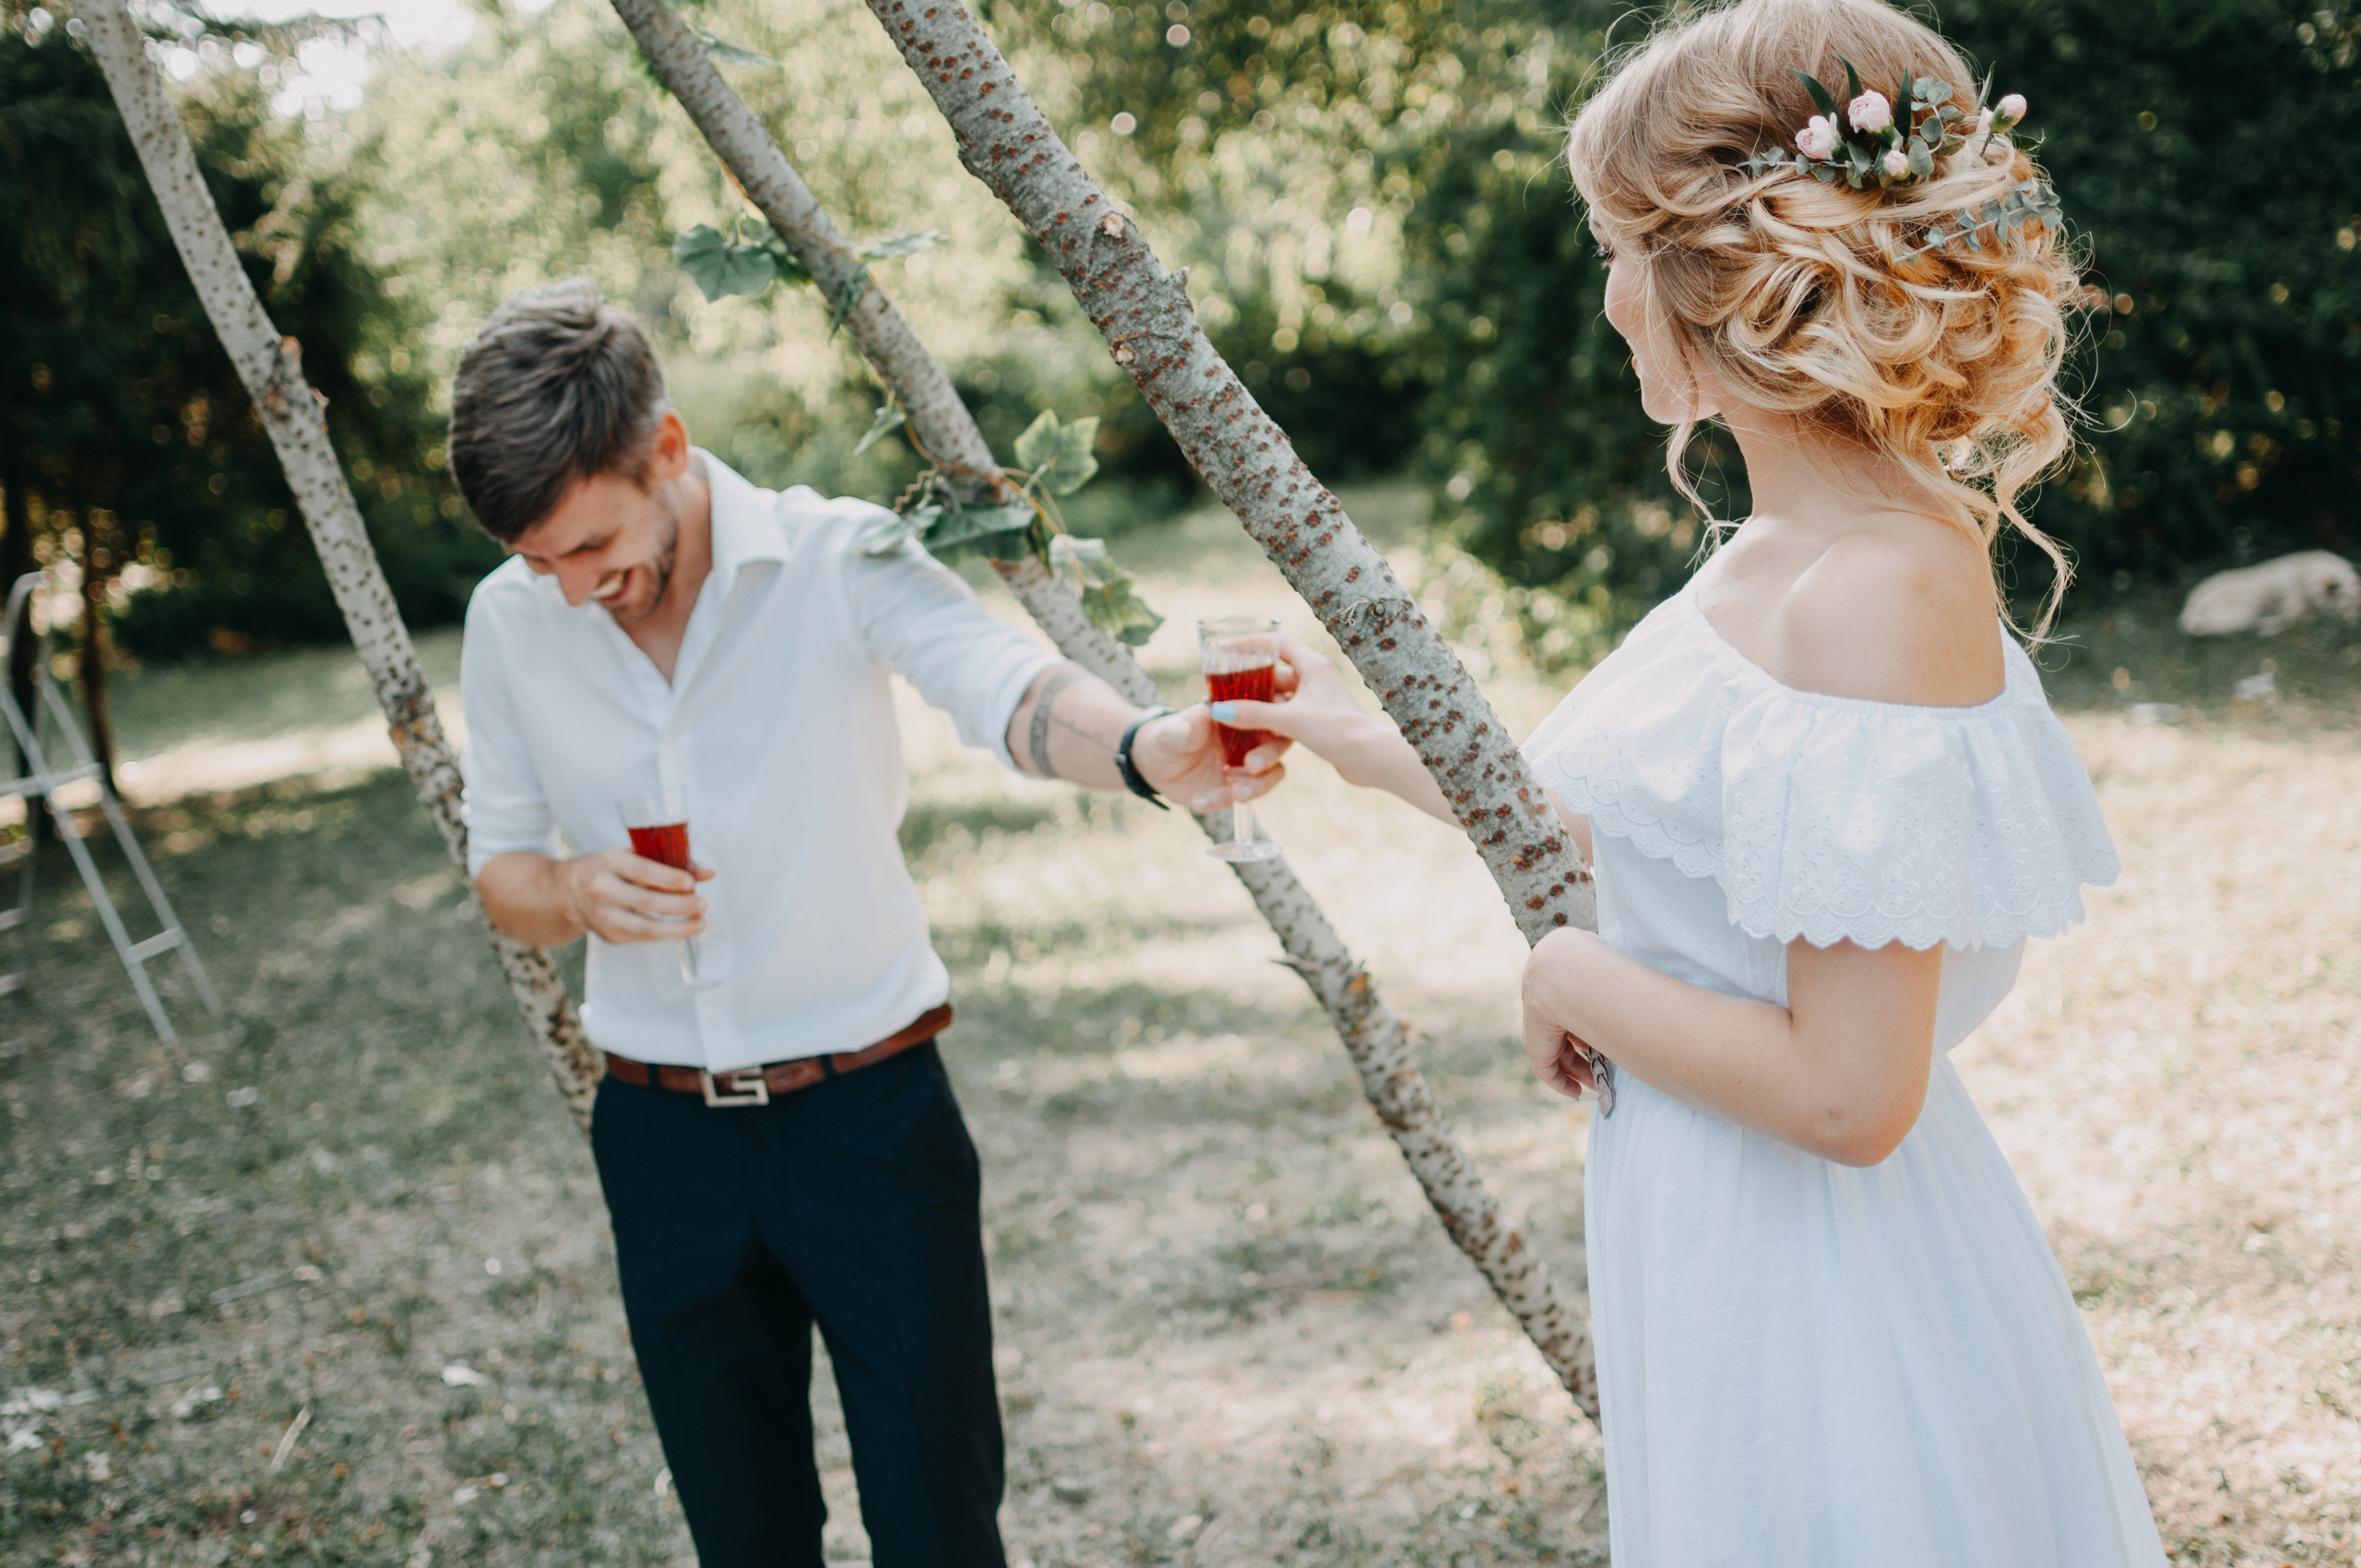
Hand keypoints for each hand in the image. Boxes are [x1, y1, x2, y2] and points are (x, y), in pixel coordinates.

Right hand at [561, 848, 712, 944]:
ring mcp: (604, 915)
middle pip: (646, 902)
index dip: (668, 879)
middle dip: (680, 905)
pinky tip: (685, 928)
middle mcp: (602, 889)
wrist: (575, 892)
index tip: (691, 883)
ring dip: (678, 928)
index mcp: (610, 861)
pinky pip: (644, 938)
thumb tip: (709, 873)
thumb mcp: (637, 856)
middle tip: (703, 904)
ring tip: (701, 922)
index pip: (642, 871)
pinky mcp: (611, 935)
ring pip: (646, 927)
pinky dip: (668, 934)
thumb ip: (673, 861)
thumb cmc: (617, 870)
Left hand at [1131, 704, 1288, 814]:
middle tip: (1252, 765)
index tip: (1273, 723)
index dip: (1281, 712)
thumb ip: (1190, 728)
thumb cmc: (1167, 736)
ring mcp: (1247, 764)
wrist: (1154, 765)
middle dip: (1270, 755)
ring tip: (1236, 794)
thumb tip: (1203, 716)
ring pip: (1272, 774)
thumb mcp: (1173, 732)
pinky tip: (1199, 802)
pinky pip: (1243, 795)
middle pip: (1280, 742)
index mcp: (1241, 712)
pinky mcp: (1238, 787)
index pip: (1272, 706)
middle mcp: (1252, 737)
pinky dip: (1223, 800)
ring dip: (1258, 785)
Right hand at [1202, 633, 1392, 783]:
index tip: (1223, 650)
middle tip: (1220, 686)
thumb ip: (1253, 714)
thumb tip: (1217, 710)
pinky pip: (1286, 715)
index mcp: (1313, 665)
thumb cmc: (1337, 730)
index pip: (1275, 642)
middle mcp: (1315, 678)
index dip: (1248, 643)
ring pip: (1278, 696)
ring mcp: (1316, 700)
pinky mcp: (1317, 720)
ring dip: (1256, 704)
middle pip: (1273, 671)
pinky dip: (1269, 721)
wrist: (1371, 758)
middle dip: (1247, 680)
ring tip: (1229, 711)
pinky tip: (1250, 731)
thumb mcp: (1290, 720)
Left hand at [1521, 926, 1604, 1098]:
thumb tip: (1647, 975)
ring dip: (1578, 1069)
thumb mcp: (1610, 961)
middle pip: (1563, 1029)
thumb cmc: (1600, 958)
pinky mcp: (1535, 1037)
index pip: (1570, 1001)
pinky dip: (1559, 1080)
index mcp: (1558, 969)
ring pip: (1557, 1049)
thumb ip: (1618, 972)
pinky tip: (1575, 1092)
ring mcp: (1536, 1013)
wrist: (1566, 967)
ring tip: (1598, 1084)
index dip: (1589, 1022)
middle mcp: (1542, 991)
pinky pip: (1545, 1065)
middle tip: (1605, 1067)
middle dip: (1585, 1051)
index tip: (1607, 1036)